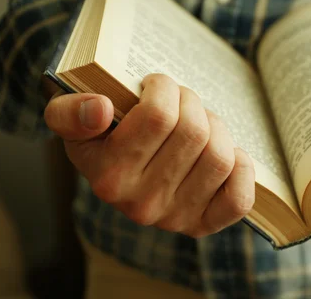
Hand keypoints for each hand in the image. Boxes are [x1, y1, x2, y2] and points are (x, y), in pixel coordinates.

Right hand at [44, 74, 254, 236]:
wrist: (116, 174)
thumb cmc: (102, 136)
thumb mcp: (71, 119)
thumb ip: (69, 111)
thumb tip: (99, 109)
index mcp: (108, 176)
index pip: (158, 116)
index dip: (164, 88)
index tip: (156, 85)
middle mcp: (141, 205)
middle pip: (194, 131)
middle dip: (191, 103)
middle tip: (180, 101)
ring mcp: (174, 219)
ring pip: (220, 157)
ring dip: (217, 128)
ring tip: (199, 123)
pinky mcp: (202, 225)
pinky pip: (239, 199)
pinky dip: (241, 168)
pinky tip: (226, 153)